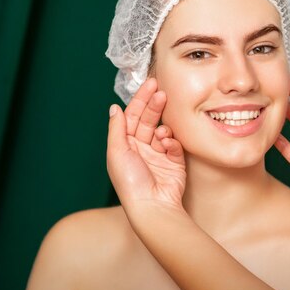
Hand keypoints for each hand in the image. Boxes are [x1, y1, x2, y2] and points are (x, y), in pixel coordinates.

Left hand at [107, 78, 185, 210]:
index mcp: (125, 144)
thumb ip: (117, 128)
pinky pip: (174, 144)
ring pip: (163, 130)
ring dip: (163, 128)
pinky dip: (172, 142)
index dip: (141, 99)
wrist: (152, 205)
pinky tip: (168, 145)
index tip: (151, 84)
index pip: (133, 116)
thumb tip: (114, 108)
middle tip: (162, 93)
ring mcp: (158, 154)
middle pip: (149, 119)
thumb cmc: (130, 181)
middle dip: (155, 105)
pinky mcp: (174, 161)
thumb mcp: (117, 152)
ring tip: (163, 133)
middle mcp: (141, 147)